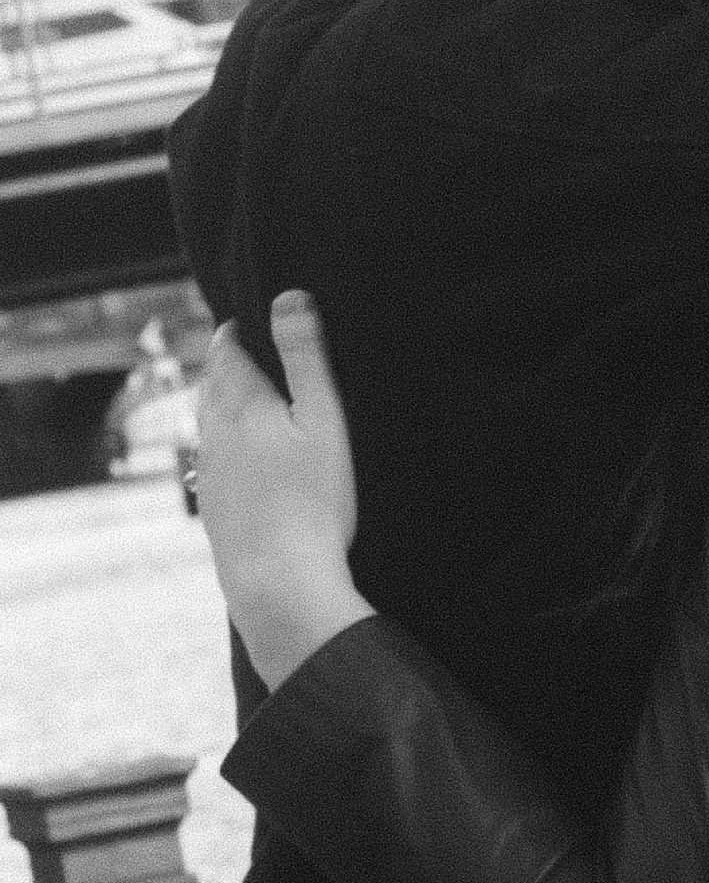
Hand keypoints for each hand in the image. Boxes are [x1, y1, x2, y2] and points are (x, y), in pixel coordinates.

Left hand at [196, 292, 371, 689]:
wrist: (278, 586)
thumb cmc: (313, 500)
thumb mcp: (324, 419)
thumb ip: (306, 356)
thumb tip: (287, 296)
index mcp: (238, 403)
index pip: (226, 346)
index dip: (243, 328)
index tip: (265, 320)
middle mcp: (213, 433)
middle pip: (214, 382)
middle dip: (236, 363)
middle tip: (269, 353)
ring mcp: (210, 474)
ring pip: (212, 423)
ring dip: (232, 405)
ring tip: (266, 402)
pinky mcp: (215, 508)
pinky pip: (217, 461)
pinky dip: (234, 447)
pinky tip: (259, 463)